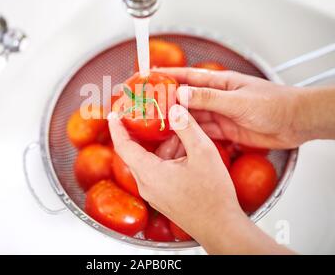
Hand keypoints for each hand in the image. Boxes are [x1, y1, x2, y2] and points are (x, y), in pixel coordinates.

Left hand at [108, 105, 290, 253]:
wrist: (221, 227)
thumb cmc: (212, 195)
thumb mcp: (202, 152)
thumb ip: (186, 127)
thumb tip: (175, 107)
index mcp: (149, 173)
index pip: (123, 146)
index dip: (117, 128)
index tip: (114, 114)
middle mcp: (146, 185)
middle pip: (140, 152)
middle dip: (150, 135)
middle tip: (158, 118)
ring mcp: (154, 194)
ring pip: (152, 162)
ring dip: (165, 147)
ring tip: (185, 137)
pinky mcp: (163, 199)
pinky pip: (158, 173)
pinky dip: (169, 160)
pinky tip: (187, 154)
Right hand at [157, 67, 305, 148]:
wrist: (296, 122)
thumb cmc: (273, 104)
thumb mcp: (238, 101)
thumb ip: (209, 99)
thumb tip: (181, 94)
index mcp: (219, 82)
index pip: (187, 76)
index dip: (166, 75)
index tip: (147, 76)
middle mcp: (216, 97)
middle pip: (185, 98)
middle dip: (166, 100)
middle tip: (146, 106)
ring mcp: (220, 114)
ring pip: (191, 116)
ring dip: (176, 119)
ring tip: (155, 124)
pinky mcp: (225, 130)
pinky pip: (202, 131)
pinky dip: (189, 133)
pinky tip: (176, 137)